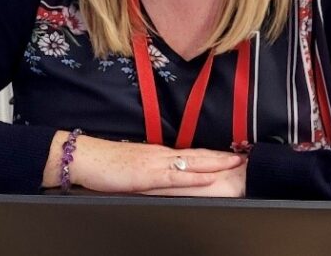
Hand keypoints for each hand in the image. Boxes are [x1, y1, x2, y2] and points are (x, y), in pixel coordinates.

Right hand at [43, 132, 242, 193]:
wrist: (85, 159)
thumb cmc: (105, 165)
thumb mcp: (134, 168)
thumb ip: (151, 171)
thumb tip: (166, 177)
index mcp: (159, 154)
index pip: (192, 153)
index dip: (214, 154)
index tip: (232, 154)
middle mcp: (162, 155)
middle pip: (199, 155)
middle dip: (223, 156)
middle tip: (245, 157)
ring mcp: (156, 163)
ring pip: (193, 162)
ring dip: (217, 163)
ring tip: (237, 163)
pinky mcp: (148, 175)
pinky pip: (176, 176)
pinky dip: (195, 176)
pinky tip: (209, 176)